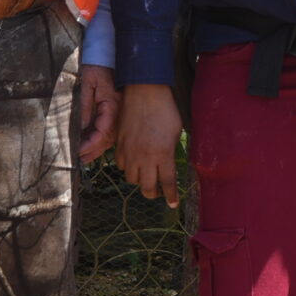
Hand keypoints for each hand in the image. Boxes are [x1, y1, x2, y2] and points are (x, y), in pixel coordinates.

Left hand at [76, 64, 118, 161]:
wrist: (105, 55)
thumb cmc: (95, 67)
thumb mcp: (86, 85)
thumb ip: (84, 107)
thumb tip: (81, 129)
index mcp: (112, 105)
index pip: (102, 131)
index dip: (90, 143)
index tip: (78, 151)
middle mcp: (118, 111)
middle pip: (107, 138)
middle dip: (93, 150)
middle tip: (79, 160)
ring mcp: (118, 112)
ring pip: (109, 136)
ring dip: (96, 148)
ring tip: (84, 158)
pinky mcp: (114, 111)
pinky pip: (109, 130)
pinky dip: (100, 140)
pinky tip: (91, 147)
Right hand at [117, 84, 184, 208]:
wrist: (145, 92)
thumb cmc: (166, 109)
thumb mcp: (177, 132)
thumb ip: (172, 151)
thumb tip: (171, 164)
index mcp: (163, 154)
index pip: (167, 183)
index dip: (171, 196)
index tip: (173, 204)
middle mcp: (145, 157)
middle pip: (147, 187)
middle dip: (153, 194)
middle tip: (158, 192)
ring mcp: (130, 152)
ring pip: (131, 179)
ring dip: (140, 180)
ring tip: (147, 176)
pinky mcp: (119, 145)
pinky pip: (121, 165)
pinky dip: (128, 168)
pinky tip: (134, 162)